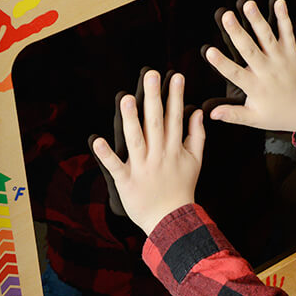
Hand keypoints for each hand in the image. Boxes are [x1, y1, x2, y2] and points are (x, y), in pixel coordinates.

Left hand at [90, 71, 204, 235]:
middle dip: (153, 98)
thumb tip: (198, 112)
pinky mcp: (126, 181)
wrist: (172, 220)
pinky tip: (96, 140)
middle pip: (155, 123)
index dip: (175, 96)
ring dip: (131, 119)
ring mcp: (142, 167)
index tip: (175, 76)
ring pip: (136, 139)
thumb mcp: (196, 161)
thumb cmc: (182, 188)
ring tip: (126, 98)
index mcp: (174, 149)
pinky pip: (115, 165)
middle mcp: (158, 155)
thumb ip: (197, 135)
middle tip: (150, 75)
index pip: (175, 118)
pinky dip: (105, 154)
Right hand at [203, 0, 295, 133]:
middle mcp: (268, 71)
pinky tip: (278, 2)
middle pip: (250, 50)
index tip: (209, 51)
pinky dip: (284, 18)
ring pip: (268, 38)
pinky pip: (288, 33)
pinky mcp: (292, 52)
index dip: (222, 63)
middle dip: (237, 33)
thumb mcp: (254, 118)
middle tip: (226, 16)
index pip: (235, 74)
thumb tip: (210, 114)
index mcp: (256, 87)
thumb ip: (233, 114)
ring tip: (248, 4)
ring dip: (257, 20)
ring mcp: (281, 60)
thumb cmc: (277, 113)